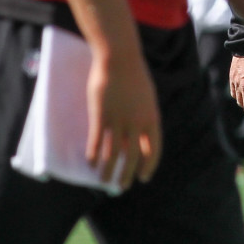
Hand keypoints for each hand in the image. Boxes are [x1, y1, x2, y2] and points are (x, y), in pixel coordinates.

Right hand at [84, 49, 161, 192]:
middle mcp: (136, 123)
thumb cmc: (134, 75)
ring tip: (103, 181)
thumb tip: (140, 136)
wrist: (119, 57)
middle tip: (122, 186)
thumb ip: (144, 117)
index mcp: (151, 118)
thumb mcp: (146, 98)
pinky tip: (90, 163)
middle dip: (127, 174)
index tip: (144, 177)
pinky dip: (93, 155)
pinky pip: (96, 142)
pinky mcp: (100, 116)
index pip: (153, 149)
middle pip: (132, 156)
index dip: (148, 165)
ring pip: (113, 154)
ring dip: (108, 171)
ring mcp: (118, 120)